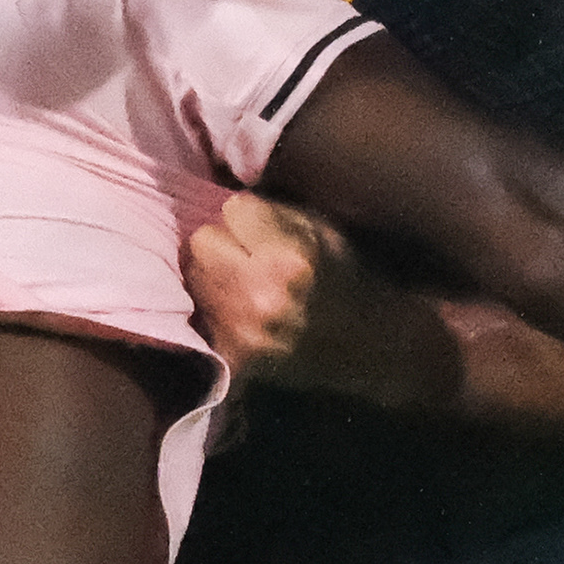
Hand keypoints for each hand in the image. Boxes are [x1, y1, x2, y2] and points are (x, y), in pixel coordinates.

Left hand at [185, 191, 454, 410]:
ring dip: (215, 275)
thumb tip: (226, 205)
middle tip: (248, 256)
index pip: (232, 210)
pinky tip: (243, 312)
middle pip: (202, 242)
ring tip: (247, 283)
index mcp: (290, 259)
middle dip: (223, 243)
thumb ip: (272, 212)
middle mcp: (263, 297)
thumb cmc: (345, 277)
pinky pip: (202, 313)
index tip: (263, 229)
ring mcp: (245, 333)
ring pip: (195, 277)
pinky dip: (216, 309)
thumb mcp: (322, 229)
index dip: (248, 216)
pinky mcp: (235, 358)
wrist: (369, 346)